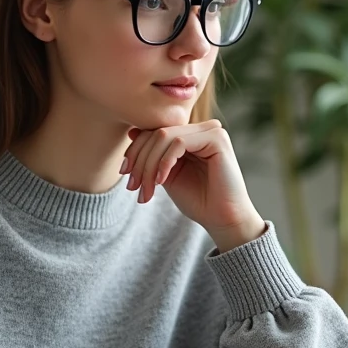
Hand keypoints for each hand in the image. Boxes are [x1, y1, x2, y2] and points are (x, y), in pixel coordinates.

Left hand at [120, 120, 265, 251]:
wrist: (222, 219)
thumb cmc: (198, 200)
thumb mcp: (166, 175)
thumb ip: (153, 155)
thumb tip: (132, 132)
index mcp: (191, 135)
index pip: (154, 131)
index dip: (135, 151)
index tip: (125, 174)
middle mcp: (202, 128)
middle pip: (156, 132)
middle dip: (140, 161)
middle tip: (133, 187)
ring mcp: (211, 130)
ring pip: (164, 136)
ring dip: (149, 165)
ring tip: (146, 189)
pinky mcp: (217, 138)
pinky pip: (178, 142)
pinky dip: (164, 162)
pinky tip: (161, 181)